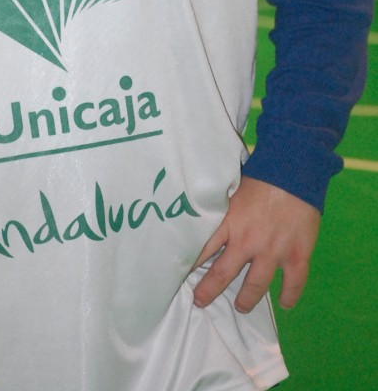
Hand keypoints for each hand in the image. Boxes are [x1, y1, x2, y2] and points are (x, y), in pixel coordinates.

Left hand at [192, 176, 320, 312]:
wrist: (294, 172)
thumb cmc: (261, 176)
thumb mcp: (232, 190)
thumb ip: (223, 208)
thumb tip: (206, 213)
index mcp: (229, 223)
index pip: (203, 249)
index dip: (191, 264)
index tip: (181, 275)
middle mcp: (248, 242)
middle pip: (223, 274)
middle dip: (208, 291)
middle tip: (200, 300)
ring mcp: (274, 251)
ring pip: (256, 286)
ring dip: (246, 299)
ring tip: (241, 307)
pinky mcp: (297, 255)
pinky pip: (293, 284)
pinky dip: (289, 296)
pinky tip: (285, 303)